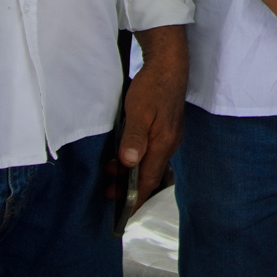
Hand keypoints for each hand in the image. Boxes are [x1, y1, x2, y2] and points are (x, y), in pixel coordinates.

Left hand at [115, 25, 187, 200]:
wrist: (169, 64)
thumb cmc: (153, 86)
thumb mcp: (138, 111)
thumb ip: (134, 138)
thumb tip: (129, 163)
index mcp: (162, 144)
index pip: (149, 180)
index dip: (136, 198)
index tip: (123, 212)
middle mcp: (169, 144)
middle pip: (149, 174)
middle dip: (129, 186)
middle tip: (107, 190)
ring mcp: (168, 136)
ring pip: (149, 162)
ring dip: (130, 170)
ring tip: (109, 170)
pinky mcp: (165, 128)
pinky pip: (151, 151)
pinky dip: (136, 158)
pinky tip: (123, 152)